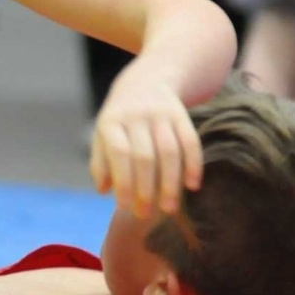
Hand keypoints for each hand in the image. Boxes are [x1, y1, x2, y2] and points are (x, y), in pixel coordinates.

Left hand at [90, 65, 203, 216]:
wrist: (145, 81)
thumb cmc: (120, 119)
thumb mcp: (103, 134)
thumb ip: (101, 162)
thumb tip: (103, 190)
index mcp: (111, 121)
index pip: (118, 154)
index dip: (123, 182)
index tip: (125, 207)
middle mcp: (136, 115)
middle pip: (145, 157)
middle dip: (146, 189)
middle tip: (146, 214)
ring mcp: (160, 113)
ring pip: (169, 151)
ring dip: (170, 183)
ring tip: (169, 209)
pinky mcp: (181, 114)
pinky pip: (190, 141)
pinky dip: (193, 165)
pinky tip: (192, 186)